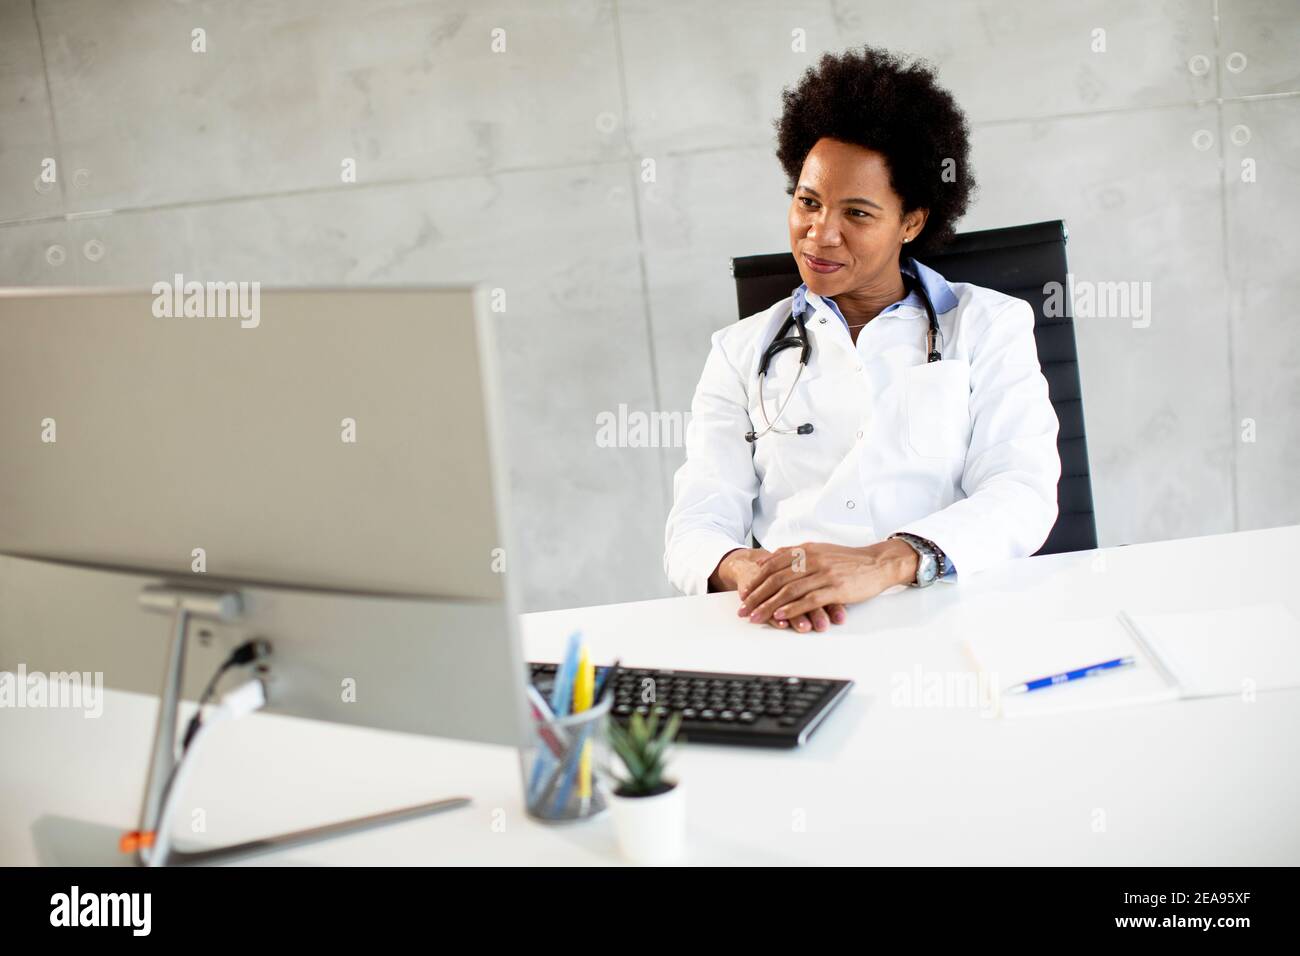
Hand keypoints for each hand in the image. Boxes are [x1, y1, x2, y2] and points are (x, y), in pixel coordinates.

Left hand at [738, 539, 918, 626]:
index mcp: (807, 550)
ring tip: (756, 617)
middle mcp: (813, 559)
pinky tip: (780, 616)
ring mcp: (824, 574)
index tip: (744, 593)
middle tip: (744, 609)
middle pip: (777, 579)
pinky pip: (808, 600)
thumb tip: (767, 560)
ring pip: (789, 591)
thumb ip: (795, 554)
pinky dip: (792, 609)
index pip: (774, 564)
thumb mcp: (820, 550)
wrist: (877, 563)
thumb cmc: (848, 560)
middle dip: (757, 596)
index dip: (757, 580)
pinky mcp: (835, 589)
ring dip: (769, 606)